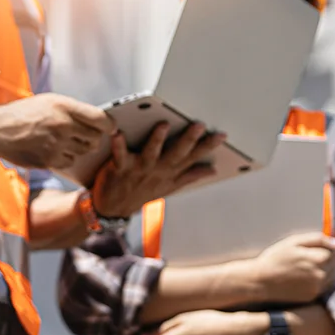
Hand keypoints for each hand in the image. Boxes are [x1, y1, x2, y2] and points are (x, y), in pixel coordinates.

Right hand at [0, 93, 113, 169]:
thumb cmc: (21, 114)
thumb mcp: (48, 102)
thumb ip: (71, 111)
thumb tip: (94, 121)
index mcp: (64, 106)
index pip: (101, 119)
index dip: (109, 125)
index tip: (110, 127)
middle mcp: (63, 125)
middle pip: (95, 138)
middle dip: (93, 138)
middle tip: (84, 135)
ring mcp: (56, 144)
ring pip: (83, 151)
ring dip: (79, 148)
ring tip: (65, 141)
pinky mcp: (49, 160)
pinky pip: (69, 162)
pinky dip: (65, 158)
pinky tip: (54, 150)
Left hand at [91, 122, 226, 217]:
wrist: (112, 209)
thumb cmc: (141, 193)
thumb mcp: (169, 187)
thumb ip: (190, 176)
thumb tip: (212, 170)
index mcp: (170, 173)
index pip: (193, 157)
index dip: (208, 147)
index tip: (222, 135)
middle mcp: (158, 171)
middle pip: (177, 153)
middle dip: (189, 140)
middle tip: (199, 125)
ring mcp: (139, 169)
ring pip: (151, 152)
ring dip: (157, 139)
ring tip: (164, 124)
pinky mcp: (120, 168)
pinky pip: (119, 155)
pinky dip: (118, 145)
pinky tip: (118, 133)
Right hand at [242, 232, 334, 303]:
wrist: (261, 281)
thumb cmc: (275, 258)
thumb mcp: (293, 242)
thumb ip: (317, 239)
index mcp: (318, 258)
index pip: (334, 251)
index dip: (324, 248)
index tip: (312, 250)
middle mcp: (322, 274)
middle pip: (334, 264)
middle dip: (325, 260)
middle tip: (307, 259)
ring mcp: (318, 287)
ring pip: (331, 276)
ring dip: (324, 271)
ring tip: (306, 268)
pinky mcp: (313, 296)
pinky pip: (324, 286)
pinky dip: (318, 281)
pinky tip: (304, 278)